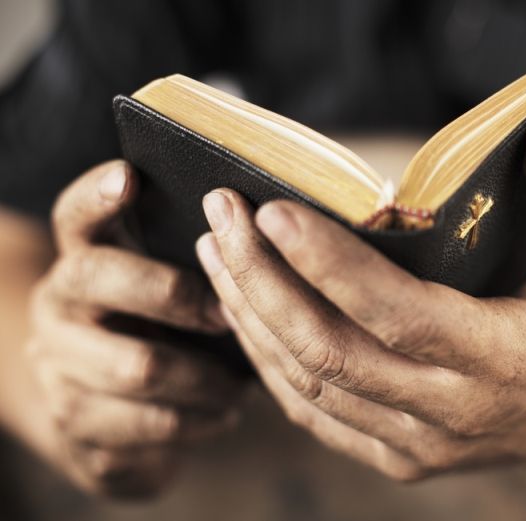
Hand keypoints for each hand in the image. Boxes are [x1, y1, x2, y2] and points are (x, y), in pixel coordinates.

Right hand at [28, 161, 243, 496]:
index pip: (75, 216)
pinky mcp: (72, 427)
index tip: (129, 176)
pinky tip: (223, 415)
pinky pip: (145, 426)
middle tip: (227, 315)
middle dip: (174, 294)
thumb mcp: (167, 290)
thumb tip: (263, 230)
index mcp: (82, 260)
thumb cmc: (159, 334)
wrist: (106, 412)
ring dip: (203, 376)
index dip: (97, 196)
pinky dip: (198, 422)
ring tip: (243, 385)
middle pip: (98, 279)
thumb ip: (196, 260)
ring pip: (134, 366)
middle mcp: (57, 306)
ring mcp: (56, 369)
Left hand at [197, 112, 525, 479]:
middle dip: (265, 282)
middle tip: (222, 217)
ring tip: (218, 250)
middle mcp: (455, 415)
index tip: (272, 210)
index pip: (399, 316)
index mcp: (507, 361)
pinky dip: (267, 359)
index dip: (331, 266)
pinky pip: (312, 411)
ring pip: (309, 384)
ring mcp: (418, 446)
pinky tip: (243, 307)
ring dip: (252, 315)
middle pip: (332, 353)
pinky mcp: (392, 456)